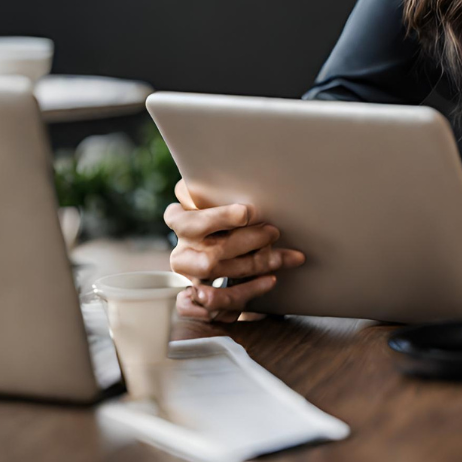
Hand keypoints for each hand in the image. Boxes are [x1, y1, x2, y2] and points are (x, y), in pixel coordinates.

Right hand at [165, 177, 304, 322]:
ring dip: (253, 267)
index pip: (191, 220)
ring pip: (217, 277)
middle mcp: (181, 250)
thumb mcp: (213, 194)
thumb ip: (215, 186)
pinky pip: (218, 304)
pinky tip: (270, 280)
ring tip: (282, 257)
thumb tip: (234, 157)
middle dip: (246, 243)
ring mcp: (189, 275)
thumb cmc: (218, 209)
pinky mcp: (200, 297)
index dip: (220, 218)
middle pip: (209, 254)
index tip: (247, 212)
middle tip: (274, 231)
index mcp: (179, 219)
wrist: (214, 237)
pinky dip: (246, 293)